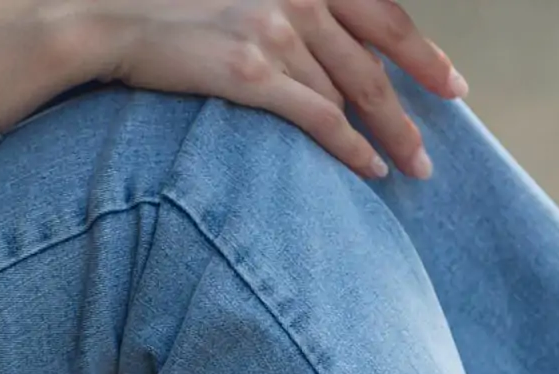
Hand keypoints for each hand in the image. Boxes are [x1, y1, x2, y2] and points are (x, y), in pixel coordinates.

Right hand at [63, 0, 468, 180]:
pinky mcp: (250, 71)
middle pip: (374, 58)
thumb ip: (286, 5)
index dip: (421, 51)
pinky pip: (319, 118)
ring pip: (350, 93)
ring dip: (385, 135)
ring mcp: (276, 30)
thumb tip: (320, 42)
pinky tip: (371, 170)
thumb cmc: (166, 2)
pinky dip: (351, 149)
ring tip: (408, 167)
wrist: (107, 12)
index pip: (380, 11)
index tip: (451, 82)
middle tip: (438, 143)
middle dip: (414, 104)